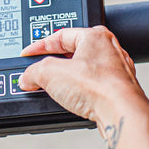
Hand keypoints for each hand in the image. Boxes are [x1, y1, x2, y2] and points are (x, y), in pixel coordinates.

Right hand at [20, 26, 148, 148]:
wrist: (121, 113)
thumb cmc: (98, 87)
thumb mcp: (51, 73)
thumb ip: (33, 71)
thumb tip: (27, 78)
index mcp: (95, 36)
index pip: (60, 35)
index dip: (39, 46)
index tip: (28, 54)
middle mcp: (109, 50)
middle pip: (72, 53)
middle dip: (53, 65)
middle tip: (39, 74)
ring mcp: (116, 71)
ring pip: (84, 71)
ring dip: (67, 80)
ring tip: (54, 89)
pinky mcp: (117, 90)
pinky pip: (92, 87)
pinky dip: (80, 93)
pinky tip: (72, 101)